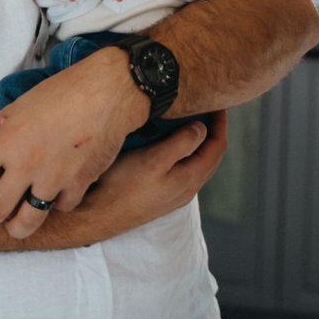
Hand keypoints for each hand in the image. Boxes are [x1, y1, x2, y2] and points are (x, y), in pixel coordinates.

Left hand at [0, 45, 150, 237]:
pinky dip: (55, 204)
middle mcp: (26, 165)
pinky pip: (60, 208)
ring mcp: (53, 180)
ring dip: (16, 224)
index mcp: (7, 141)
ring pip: (25, 223)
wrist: (107, 93)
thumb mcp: (22, 102)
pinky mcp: (78, 186)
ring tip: (16, 220)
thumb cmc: (62, 91)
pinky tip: (55, 195)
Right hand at [79, 111, 227, 235]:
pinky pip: (183, 168)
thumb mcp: (153, 159)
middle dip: (213, 132)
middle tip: (208, 108)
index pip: (217, 148)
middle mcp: (186, 189)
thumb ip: (181, 144)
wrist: (98, 215)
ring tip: (192, 120)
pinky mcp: (161, 193)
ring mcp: (174, 193)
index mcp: (190, 179)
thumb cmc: (123, 185)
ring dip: (200, 142)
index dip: (220, 124)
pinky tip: (170, 142)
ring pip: (197, 163)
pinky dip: (185, 150)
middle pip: (210, 156)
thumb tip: (203, 128)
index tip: (218, 103)